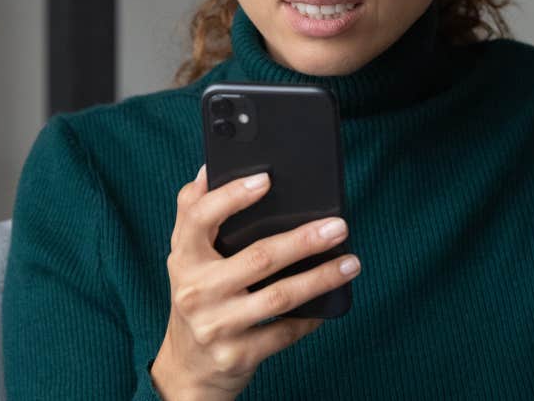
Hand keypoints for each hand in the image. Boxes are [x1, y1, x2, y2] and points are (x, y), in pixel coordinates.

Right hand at [150, 164, 361, 400]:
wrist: (188, 367)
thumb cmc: (196, 297)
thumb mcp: (186, 256)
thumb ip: (193, 212)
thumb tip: (210, 166)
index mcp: (184, 257)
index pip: (199, 217)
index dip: (232, 196)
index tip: (266, 179)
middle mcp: (196, 291)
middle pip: (258, 258)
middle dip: (304, 240)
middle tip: (338, 226)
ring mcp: (216, 325)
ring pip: (279, 297)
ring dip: (321, 278)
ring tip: (350, 263)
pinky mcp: (237, 355)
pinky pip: (284, 333)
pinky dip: (311, 317)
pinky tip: (331, 301)